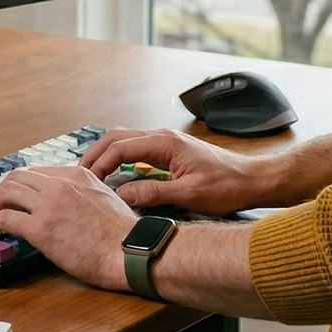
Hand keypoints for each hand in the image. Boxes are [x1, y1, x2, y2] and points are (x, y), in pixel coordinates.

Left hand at [0, 167, 135, 290]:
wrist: (130, 251)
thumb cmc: (125, 235)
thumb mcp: (106, 199)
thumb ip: (84, 195)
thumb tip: (72, 207)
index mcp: (78, 175)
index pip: (39, 172)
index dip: (22, 185)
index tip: (15, 196)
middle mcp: (60, 184)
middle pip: (18, 177)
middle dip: (2, 190)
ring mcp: (49, 204)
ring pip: (7, 191)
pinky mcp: (41, 227)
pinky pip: (4, 217)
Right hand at [81, 127, 268, 214]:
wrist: (252, 179)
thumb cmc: (226, 187)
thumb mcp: (189, 195)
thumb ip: (153, 194)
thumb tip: (121, 195)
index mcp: (164, 142)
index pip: (120, 147)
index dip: (99, 163)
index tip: (86, 180)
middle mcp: (162, 136)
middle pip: (117, 137)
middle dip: (96, 154)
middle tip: (79, 174)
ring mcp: (166, 141)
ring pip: (126, 140)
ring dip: (107, 154)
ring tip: (92, 174)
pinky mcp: (170, 150)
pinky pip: (137, 148)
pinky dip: (120, 157)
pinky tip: (115, 173)